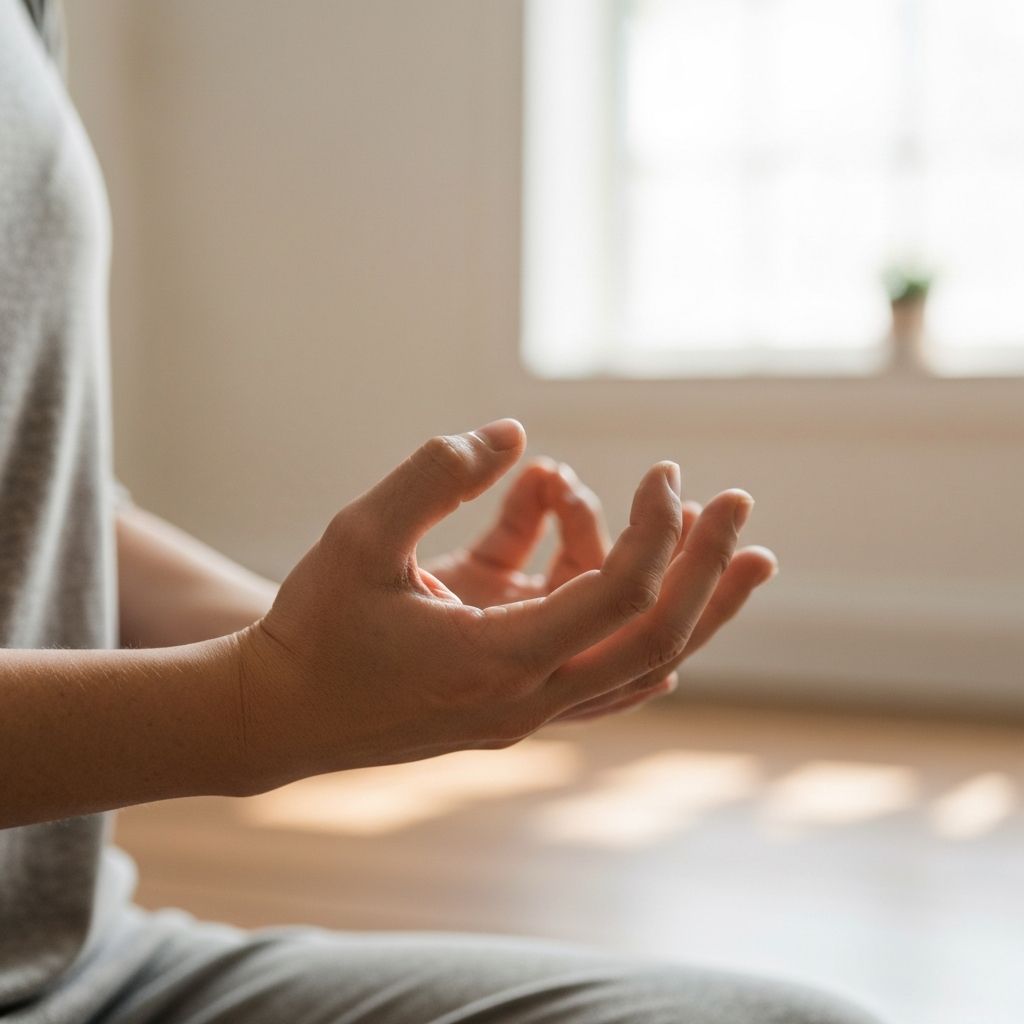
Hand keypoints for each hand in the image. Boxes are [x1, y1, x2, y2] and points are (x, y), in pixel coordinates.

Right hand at [233, 420, 763, 790]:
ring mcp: (528, 710)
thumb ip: (435, 474)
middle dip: (706, 569)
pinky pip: (605, 678)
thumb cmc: (313, 628)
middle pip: (656, 640)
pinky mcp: (514, 704)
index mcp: (497, 659)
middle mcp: (529, 697)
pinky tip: (662, 601)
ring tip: (737, 550)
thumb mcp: (359, 534)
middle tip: (740, 506)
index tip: (662, 471)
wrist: (279, 718)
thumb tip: (515, 434)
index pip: (616, 595)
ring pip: (642, 666)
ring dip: (694, 608)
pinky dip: (641, 636)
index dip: (652, 529)